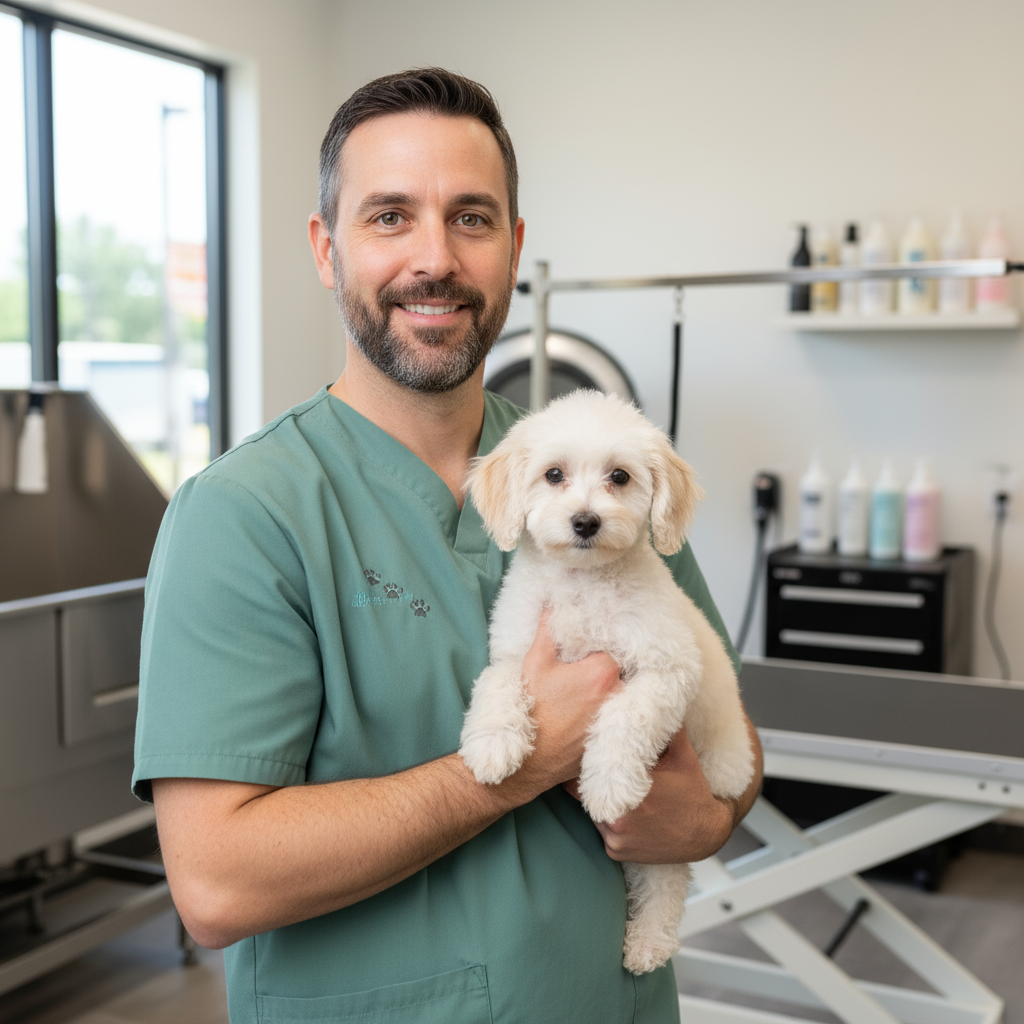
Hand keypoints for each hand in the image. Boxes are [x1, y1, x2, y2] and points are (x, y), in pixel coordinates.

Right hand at [510, 614, 621, 798]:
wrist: (529, 762)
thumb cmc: (530, 710)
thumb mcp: (534, 664)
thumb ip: (548, 631)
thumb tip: (552, 606)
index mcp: (603, 671)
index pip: (614, 644)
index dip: (600, 642)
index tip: (590, 643)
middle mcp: (618, 694)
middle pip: (623, 667)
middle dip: (610, 662)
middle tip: (588, 662)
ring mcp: (618, 717)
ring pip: (623, 690)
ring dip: (612, 686)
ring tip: (587, 685)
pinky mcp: (615, 735)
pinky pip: (619, 713)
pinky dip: (609, 706)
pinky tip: (588, 706)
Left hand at [564, 725, 733, 863]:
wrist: (706, 834)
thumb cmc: (693, 791)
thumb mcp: (682, 754)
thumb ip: (665, 726)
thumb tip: (654, 694)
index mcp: (631, 794)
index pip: (587, 773)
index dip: (584, 761)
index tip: (586, 751)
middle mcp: (619, 821)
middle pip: (585, 792)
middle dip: (589, 779)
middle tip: (592, 764)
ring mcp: (616, 840)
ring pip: (592, 811)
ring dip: (598, 799)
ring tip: (612, 786)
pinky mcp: (616, 853)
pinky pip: (602, 830)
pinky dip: (608, 819)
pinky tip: (623, 808)